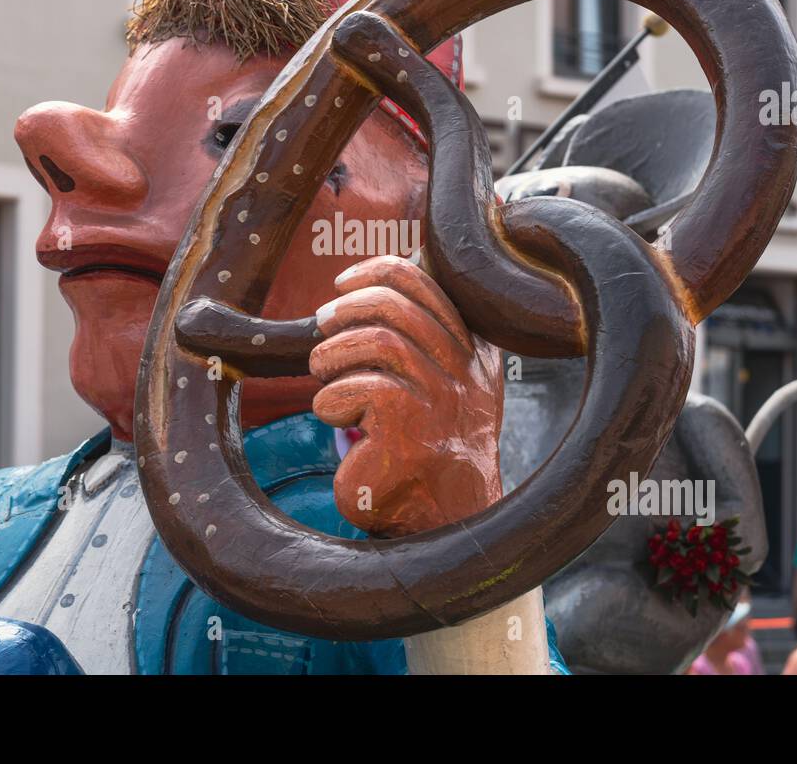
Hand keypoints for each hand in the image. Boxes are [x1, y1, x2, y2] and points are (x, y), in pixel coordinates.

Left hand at [312, 254, 503, 536]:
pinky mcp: (410, 433)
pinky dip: (331, 399)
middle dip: (347, 310)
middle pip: (397, 307)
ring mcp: (442, 402)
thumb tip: (371, 285)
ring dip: (333, 355)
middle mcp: (466, 372)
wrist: (443, 522)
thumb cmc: (427, 447)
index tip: (342, 286)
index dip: (376, 273)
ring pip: (377, 342)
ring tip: (324, 377)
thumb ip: (422, 338)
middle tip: (322, 328)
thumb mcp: (440, 385)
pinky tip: (336, 415)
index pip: (427, 285)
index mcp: (474, 352)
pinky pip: (356, 390)